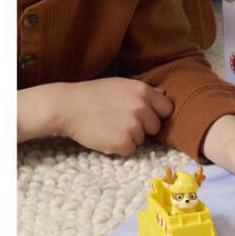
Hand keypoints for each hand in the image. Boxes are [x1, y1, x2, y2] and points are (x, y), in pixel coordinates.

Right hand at [40, 78, 173, 155]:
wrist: (67, 106)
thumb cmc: (93, 95)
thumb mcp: (121, 85)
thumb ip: (145, 91)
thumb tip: (164, 94)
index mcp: (143, 91)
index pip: (167, 109)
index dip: (156, 114)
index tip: (145, 116)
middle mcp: (142, 108)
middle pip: (156, 127)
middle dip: (143, 127)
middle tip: (121, 121)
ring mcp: (133, 126)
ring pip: (142, 140)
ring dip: (129, 137)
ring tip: (110, 126)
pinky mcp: (123, 142)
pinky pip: (130, 150)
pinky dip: (120, 148)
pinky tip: (107, 136)